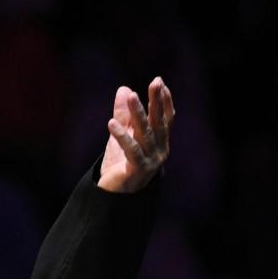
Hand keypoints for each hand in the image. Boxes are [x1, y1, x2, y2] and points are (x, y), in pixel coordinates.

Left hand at [98, 77, 174, 192]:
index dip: (164, 101)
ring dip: (138, 113)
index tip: (159, 82)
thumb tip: (124, 89)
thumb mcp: (121, 136)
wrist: (115, 196)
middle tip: (155, 82)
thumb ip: (123, 115)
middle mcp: (160, 150)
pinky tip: (111, 123)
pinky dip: (121, 136)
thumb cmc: (121, 165)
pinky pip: (130, 150)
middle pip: (158, 122)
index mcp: (160, 142)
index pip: (165, 119)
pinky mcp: (138, 170)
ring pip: (145, 133)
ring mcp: (151, 161)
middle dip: (157, 101)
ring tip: (132, 95)